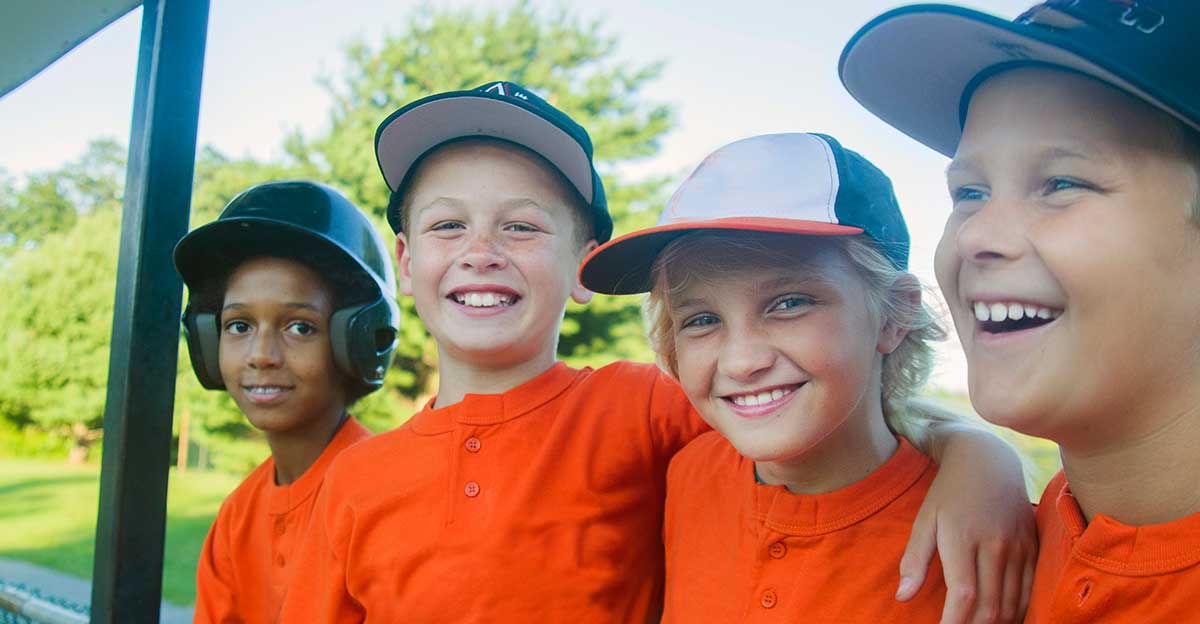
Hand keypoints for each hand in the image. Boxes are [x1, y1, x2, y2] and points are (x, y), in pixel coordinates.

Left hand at [900, 424, 1038, 623]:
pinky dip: (1016, 610)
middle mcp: (994, 544)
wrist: (988, 460)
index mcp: (962, 537)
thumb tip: (903, 597)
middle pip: (990, 605)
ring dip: (995, 623)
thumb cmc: (949, 492)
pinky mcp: (1033, 546)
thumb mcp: (925, 520)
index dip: (954, 623)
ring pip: (1012, 603)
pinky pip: (1028, 590)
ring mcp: (1018, 546)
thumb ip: (914, 560)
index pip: (963, 594)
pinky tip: (1000, 616)